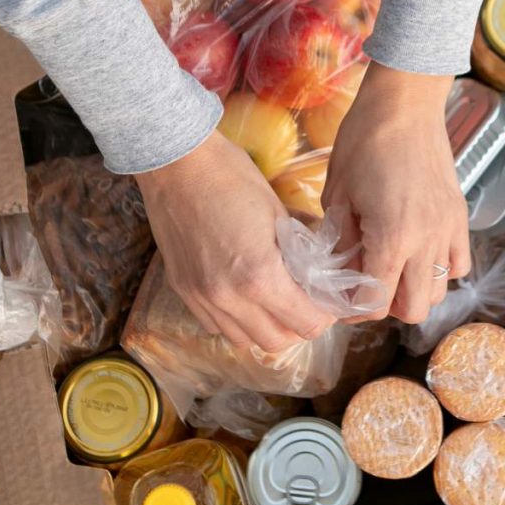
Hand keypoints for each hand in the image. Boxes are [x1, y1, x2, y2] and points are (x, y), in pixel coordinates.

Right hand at [136, 132, 335, 351]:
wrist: (176, 163)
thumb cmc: (232, 177)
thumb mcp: (279, 214)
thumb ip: (300, 253)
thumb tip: (318, 274)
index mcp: (259, 277)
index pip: (306, 323)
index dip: (324, 315)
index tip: (327, 301)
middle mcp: (228, 298)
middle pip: (277, 342)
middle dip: (299, 326)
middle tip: (307, 303)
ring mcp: (201, 298)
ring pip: (244, 340)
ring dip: (267, 328)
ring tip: (276, 303)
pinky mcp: (182, 291)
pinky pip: (216, 326)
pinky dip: (237, 321)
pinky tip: (245, 297)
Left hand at [322, 62, 470, 323]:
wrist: (405, 104)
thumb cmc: (363, 143)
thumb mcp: (338, 195)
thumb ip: (341, 242)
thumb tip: (340, 273)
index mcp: (391, 238)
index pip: (376, 302)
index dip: (355, 308)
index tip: (342, 298)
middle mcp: (426, 241)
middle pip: (414, 310)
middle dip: (386, 306)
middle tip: (366, 285)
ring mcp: (448, 230)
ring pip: (439, 292)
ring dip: (413, 290)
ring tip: (392, 269)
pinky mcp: (460, 218)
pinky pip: (460, 264)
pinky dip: (441, 270)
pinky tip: (419, 253)